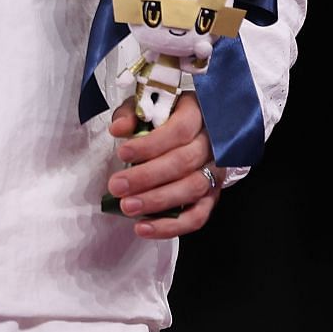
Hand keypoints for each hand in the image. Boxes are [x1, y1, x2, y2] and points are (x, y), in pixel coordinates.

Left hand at [107, 92, 218, 238]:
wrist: (194, 128)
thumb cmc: (165, 114)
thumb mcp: (148, 104)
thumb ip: (132, 114)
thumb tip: (118, 129)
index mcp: (198, 114)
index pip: (179, 130)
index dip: (151, 144)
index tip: (122, 153)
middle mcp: (212, 144)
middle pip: (183, 162)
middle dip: (147, 177)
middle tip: (117, 186)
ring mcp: (215, 171)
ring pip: (192, 189)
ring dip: (157, 202)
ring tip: (127, 207)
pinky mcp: (213, 195)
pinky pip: (198, 216)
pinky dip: (172, 226)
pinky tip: (144, 228)